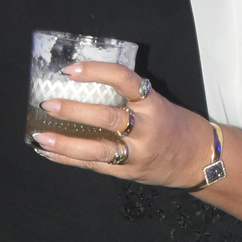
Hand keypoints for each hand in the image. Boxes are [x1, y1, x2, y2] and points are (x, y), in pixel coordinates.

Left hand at [32, 61, 214, 190]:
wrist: (201, 160)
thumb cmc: (177, 126)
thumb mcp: (158, 103)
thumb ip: (129, 98)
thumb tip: (87, 86)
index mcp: (153, 104)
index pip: (124, 80)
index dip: (96, 72)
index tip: (71, 69)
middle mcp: (146, 129)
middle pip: (107, 119)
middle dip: (74, 111)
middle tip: (48, 105)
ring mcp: (137, 153)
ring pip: (97, 149)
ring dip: (65, 143)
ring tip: (40, 137)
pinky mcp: (129, 172)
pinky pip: (95, 166)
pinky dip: (69, 159)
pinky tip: (49, 152)